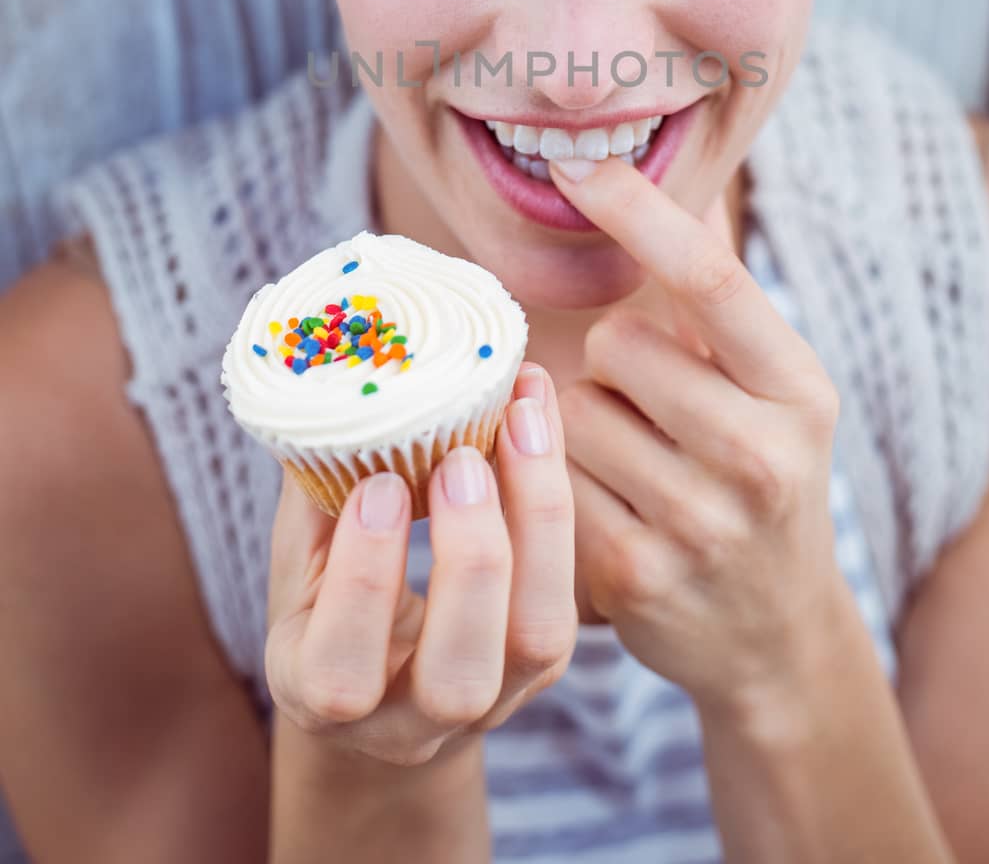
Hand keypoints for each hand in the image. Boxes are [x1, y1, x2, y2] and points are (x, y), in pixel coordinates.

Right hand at [265, 363, 576, 766]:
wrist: (380, 686)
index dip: (364, 582)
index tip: (380, 487)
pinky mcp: (541, 666)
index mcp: (322, 697)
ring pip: (536, 642)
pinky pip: (565, 595)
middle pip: (457, 680)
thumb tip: (335, 387)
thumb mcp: (298, 561)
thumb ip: (313, 497)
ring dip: (536, 524)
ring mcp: (487, 702)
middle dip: (470, 562)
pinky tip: (538, 424)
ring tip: (521, 425)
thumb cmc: (324, 602)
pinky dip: (555, 504)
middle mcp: (408, 725)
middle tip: (463, 458)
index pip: (341, 675)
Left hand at [546, 154, 843, 721]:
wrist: (773, 631)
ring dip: (579, 420)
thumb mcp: (770, 384)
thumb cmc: (756, 471)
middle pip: (617, 342)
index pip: (711, 277)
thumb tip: (678, 173)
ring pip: (570, 411)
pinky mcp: (638, 576)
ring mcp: (702, 523)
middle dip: (611, 356)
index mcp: (800, 388)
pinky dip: (558, 479)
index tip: (578, 163)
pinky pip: (548, 479)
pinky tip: (607, 503)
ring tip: (632, 457)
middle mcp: (763, 455)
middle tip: (648, 400)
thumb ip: (718, 288)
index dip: (638, 211)